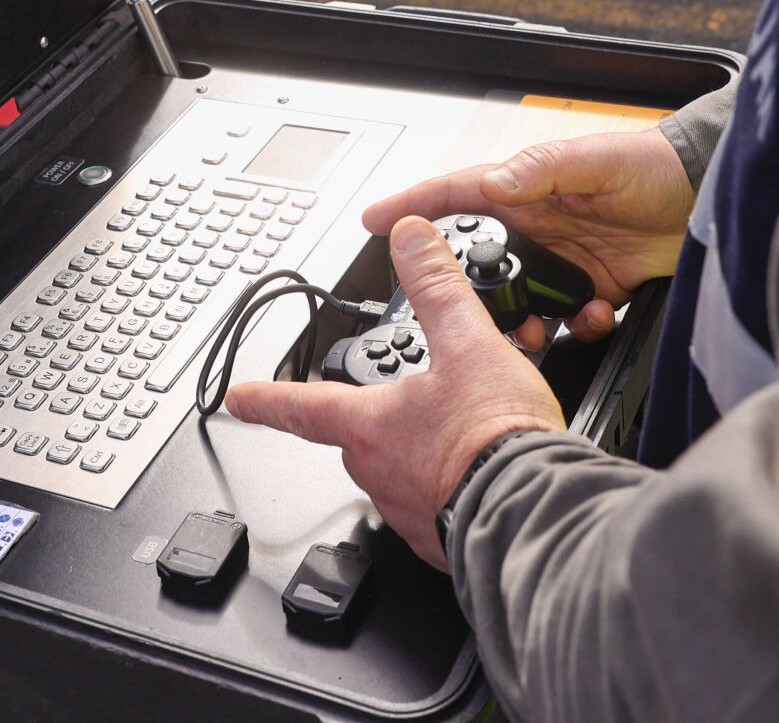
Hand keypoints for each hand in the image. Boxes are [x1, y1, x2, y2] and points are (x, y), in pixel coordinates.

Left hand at [225, 218, 564, 568]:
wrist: (538, 512)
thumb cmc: (498, 440)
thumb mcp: (469, 344)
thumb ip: (437, 288)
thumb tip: (410, 238)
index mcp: (371, 426)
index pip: (302, 406)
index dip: (267, 398)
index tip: (240, 399)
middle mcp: (380, 474)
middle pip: (358, 440)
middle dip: (374, 421)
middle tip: (408, 403)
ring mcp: (410, 512)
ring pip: (399, 475)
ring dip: (421, 455)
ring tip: (462, 434)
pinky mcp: (444, 540)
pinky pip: (436, 509)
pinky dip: (452, 489)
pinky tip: (483, 474)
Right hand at [361, 128, 693, 341]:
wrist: (707, 200)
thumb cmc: (653, 166)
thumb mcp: (595, 161)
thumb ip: (543, 171)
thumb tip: (497, 180)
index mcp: (526, 188)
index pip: (456, 196)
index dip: (411, 206)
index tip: (373, 221)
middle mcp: (538, 225)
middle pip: (481, 262)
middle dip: (467, 292)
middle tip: (461, 313)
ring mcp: (564, 260)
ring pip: (520, 301)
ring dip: (522, 321)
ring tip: (532, 330)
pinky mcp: (593, 287)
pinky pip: (568, 318)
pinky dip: (576, 326)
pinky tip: (593, 318)